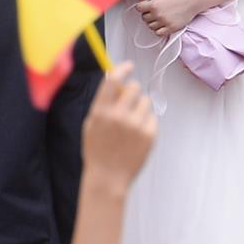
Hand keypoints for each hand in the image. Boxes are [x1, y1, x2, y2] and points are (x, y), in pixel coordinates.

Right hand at [81, 63, 156, 190]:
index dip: (121, 69)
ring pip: (145, 101)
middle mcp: (118, 116)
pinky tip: (137, 136)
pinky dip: (146, 123)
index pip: (112, 81)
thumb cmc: (97, 150)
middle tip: (128, 102)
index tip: (128, 66)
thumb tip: (116, 83)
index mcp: (100, 112)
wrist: (107, 178)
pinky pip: (152, 118)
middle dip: (132, 91)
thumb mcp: (91, 124)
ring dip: (139, 108)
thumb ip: (103, 104)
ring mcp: (136, 125)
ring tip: (131, 124)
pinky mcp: (149, 134)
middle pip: (133, 87)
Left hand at [132, 0, 204, 37]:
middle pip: (144, 18)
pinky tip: (162, 23)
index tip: (146, 4)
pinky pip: (159, 33)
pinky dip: (158, 29)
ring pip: (150, 26)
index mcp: (154, 5)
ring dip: (152, 21)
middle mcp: (158, 15)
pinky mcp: (172, 28)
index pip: (139, 8)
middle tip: (154, 9)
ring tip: (158, 15)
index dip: (142, 5)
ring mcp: (165, 23)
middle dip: (147, 13)